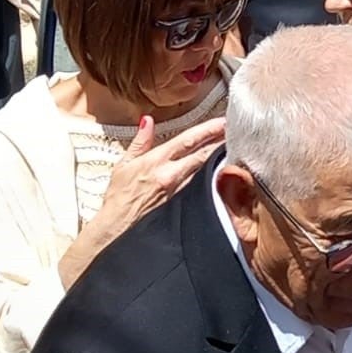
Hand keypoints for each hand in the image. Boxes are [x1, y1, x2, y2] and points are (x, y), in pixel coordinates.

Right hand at [62, 117, 224, 284]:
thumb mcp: (123, 166)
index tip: (223, 120)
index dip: (208, 129)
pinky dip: (213, 177)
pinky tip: (224, 171)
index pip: (188, 140)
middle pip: (203, 153)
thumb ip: (139, 142)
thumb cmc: (117, 199)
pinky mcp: (184, 205)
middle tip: (237, 129)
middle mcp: (170, 175)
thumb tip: (147, 120)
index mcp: (155, 162)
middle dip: (221, 140)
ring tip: (235, 146)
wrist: (114, 232)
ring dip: (220, 157)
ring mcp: (179, 191)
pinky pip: (202, 187)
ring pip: (206, 169)